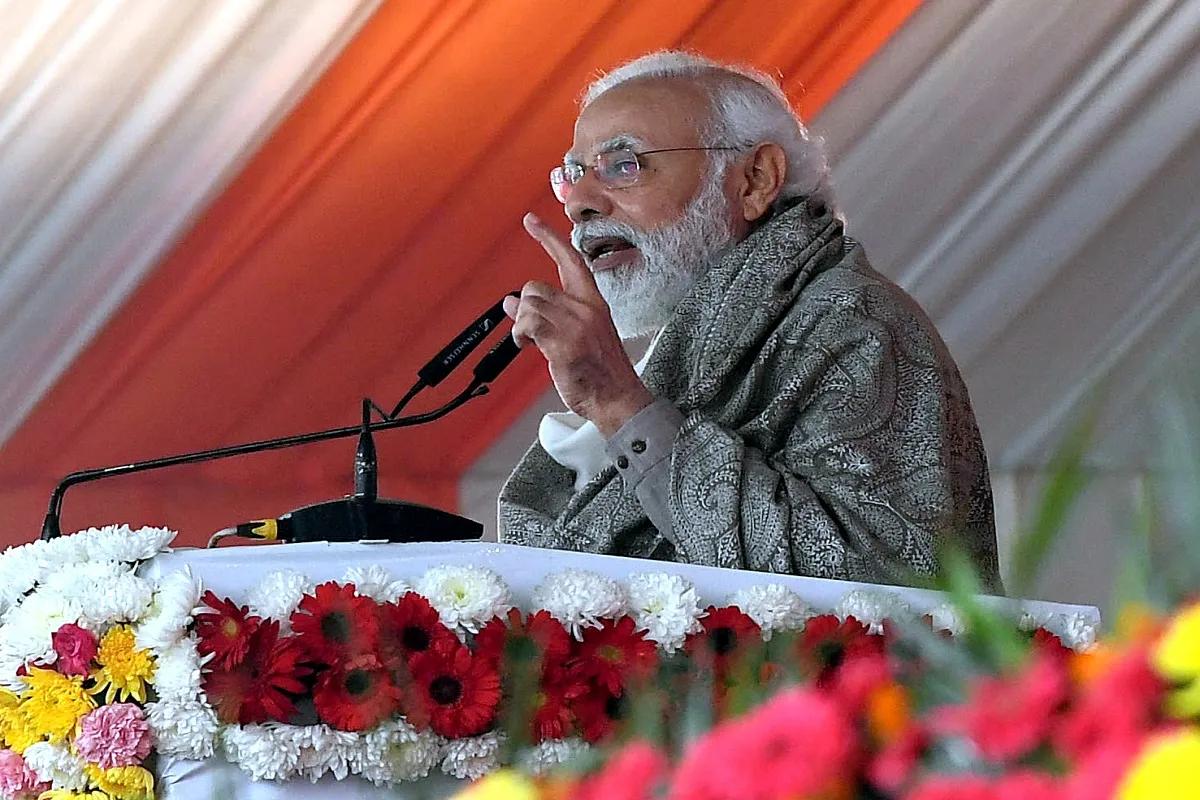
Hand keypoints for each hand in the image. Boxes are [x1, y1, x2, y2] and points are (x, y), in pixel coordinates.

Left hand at [503, 212, 653, 436]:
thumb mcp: (580, 335)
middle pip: (537, 288)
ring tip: (530, 342)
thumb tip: (512, 302)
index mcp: (594, 302)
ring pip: (529, 305)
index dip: (549, 239)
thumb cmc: (601, 371)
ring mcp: (575, 325)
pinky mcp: (563, 343)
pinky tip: (527, 345)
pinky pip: (528, 325)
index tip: (532, 221)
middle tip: (530, 330)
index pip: (570, 260)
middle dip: (526, 308)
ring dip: (522, 325)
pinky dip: (520, 335)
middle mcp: (585, 308)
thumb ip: (548, 315)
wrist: (618, 398)